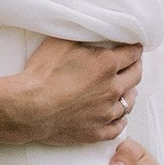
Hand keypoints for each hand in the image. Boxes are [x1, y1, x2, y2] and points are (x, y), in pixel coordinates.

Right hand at [8, 36, 142, 149]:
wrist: (28, 108)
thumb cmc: (42, 73)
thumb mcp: (62, 42)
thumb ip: (84, 37)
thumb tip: (95, 33)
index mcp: (107, 65)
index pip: (132, 53)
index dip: (134, 48)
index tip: (134, 47)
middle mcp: (112, 89)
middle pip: (135, 76)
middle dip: (135, 67)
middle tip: (133, 65)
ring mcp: (105, 113)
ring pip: (129, 103)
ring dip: (129, 94)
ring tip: (127, 91)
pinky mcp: (96, 132)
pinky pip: (118, 128)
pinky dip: (120, 120)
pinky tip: (117, 116)